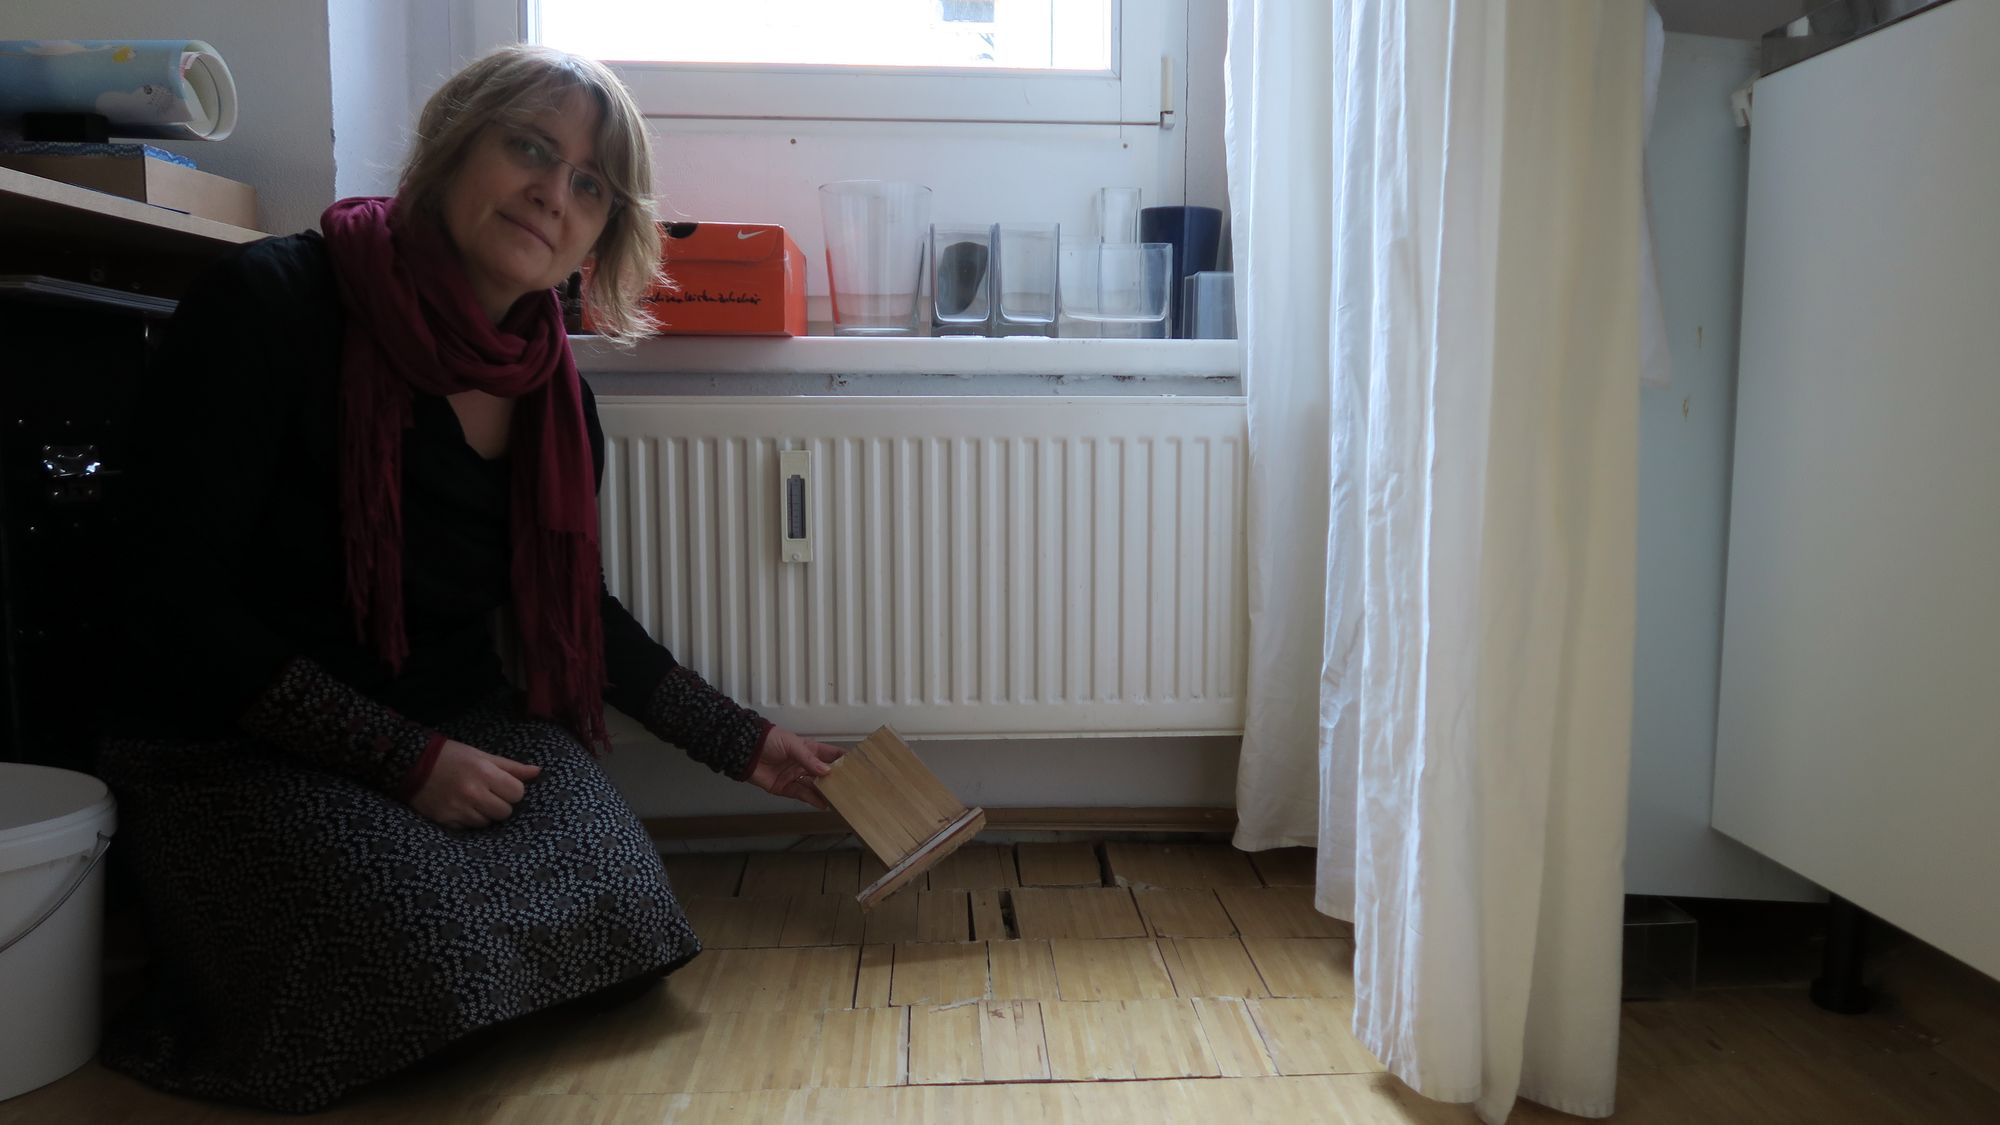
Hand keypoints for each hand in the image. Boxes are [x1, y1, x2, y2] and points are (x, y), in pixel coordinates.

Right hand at [410, 740, 541, 829]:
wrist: (412, 765)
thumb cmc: (452, 757)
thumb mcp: (482, 755)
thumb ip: (511, 767)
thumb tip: (538, 772)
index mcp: (485, 772)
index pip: (517, 793)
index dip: (512, 791)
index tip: (502, 786)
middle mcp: (473, 792)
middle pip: (505, 812)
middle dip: (500, 804)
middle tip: (488, 794)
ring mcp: (458, 809)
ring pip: (488, 822)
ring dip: (484, 814)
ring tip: (472, 800)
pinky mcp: (446, 821)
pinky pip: (469, 828)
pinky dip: (468, 820)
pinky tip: (460, 807)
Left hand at [746, 726, 844, 809]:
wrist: (745, 751)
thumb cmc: (769, 740)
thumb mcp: (792, 744)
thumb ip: (808, 759)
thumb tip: (826, 771)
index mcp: (809, 749)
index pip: (831, 755)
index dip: (843, 760)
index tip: (858, 767)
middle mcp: (804, 764)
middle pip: (825, 774)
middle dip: (837, 780)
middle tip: (851, 788)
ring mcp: (795, 777)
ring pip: (815, 786)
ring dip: (826, 793)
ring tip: (840, 800)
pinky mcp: (785, 788)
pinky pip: (802, 795)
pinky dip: (812, 800)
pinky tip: (823, 804)